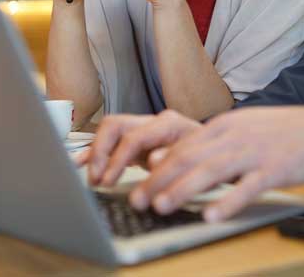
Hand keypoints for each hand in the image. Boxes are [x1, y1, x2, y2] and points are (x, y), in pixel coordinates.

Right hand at [81, 110, 201, 184]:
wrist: (222, 156)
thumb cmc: (212, 160)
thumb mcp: (200, 163)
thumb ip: (176, 160)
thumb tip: (153, 160)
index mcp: (169, 124)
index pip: (133, 137)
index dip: (117, 159)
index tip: (107, 181)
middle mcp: (154, 122)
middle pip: (115, 126)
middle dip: (101, 153)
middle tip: (96, 179)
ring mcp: (146, 129)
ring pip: (110, 131)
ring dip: (96, 153)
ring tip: (90, 176)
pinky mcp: (139, 141)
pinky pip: (111, 141)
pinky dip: (95, 152)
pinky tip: (80, 162)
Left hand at [120, 107, 303, 222]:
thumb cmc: (276, 133)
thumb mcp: (238, 129)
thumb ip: (206, 143)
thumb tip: (168, 156)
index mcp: (222, 126)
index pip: (182, 146)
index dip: (157, 166)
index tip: (136, 182)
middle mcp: (233, 137)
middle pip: (189, 158)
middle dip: (160, 179)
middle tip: (138, 199)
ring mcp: (253, 153)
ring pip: (211, 171)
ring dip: (183, 189)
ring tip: (162, 206)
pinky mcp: (274, 170)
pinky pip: (247, 188)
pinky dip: (228, 201)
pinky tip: (212, 214)